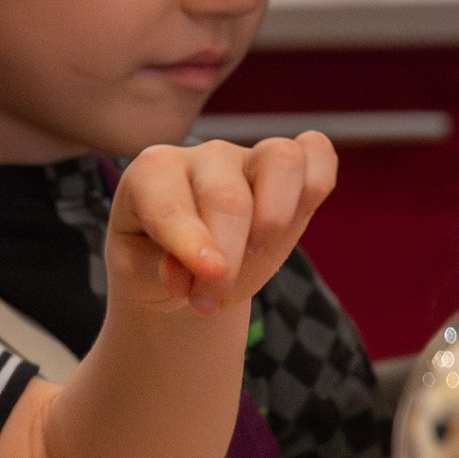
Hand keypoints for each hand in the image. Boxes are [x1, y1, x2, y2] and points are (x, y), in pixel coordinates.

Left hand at [105, 134, 336, 316]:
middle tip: (209, 302)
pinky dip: (317, 184)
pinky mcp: (289, 166)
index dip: (189, 244)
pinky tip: (293, 223)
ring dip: (275, 223)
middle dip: (229, 263)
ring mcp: (247, 155)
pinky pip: (317, 155)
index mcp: (152, 173)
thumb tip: (209, 266)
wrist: (182, 269)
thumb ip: (160, 271)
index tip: (202, 284)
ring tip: (254, 263)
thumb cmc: (153, 265)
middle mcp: (202, 156)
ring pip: (281, 160)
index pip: (168, 201)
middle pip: (228, 198)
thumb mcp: (140, 277)